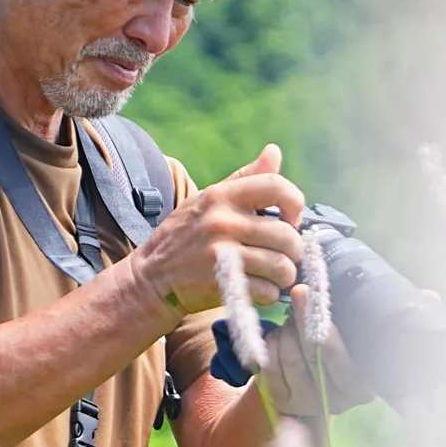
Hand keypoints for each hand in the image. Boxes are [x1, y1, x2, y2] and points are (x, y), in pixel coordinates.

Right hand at [130, 143, 304, 316]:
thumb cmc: (185, 235)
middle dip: (292, 250)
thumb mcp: (209, 199)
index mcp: (222, 196)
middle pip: (287, 236)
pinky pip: (268, 292)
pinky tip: (257, 288)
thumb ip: (245, 178)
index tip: (289, 219)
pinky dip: (268, 295)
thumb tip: (274, 151)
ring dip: (283, 276)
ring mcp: (221, 254)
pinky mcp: (222, 284)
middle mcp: (223, 222)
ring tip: (271, 274)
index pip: (276, 186)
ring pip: (282, 267)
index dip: (294, 204)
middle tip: (280, 255)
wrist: (151, 276)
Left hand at [263, 292, 375, 420]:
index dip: (317, 320)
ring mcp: (308, 404)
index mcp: (360, 386)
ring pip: (289, 357)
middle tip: (298, 295)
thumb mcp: (350, 337)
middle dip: (300, 319)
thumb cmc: (343, 349)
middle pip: (311, 353)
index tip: (306, 291)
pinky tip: (280, 337)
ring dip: (286, 331)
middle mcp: (336, 401)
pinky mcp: (284, 403)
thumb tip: (314, 292)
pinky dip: (272, 345)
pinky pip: (270, 367)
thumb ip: (340, 322)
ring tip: (293, 321)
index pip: (334, 352)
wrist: (321, 378)